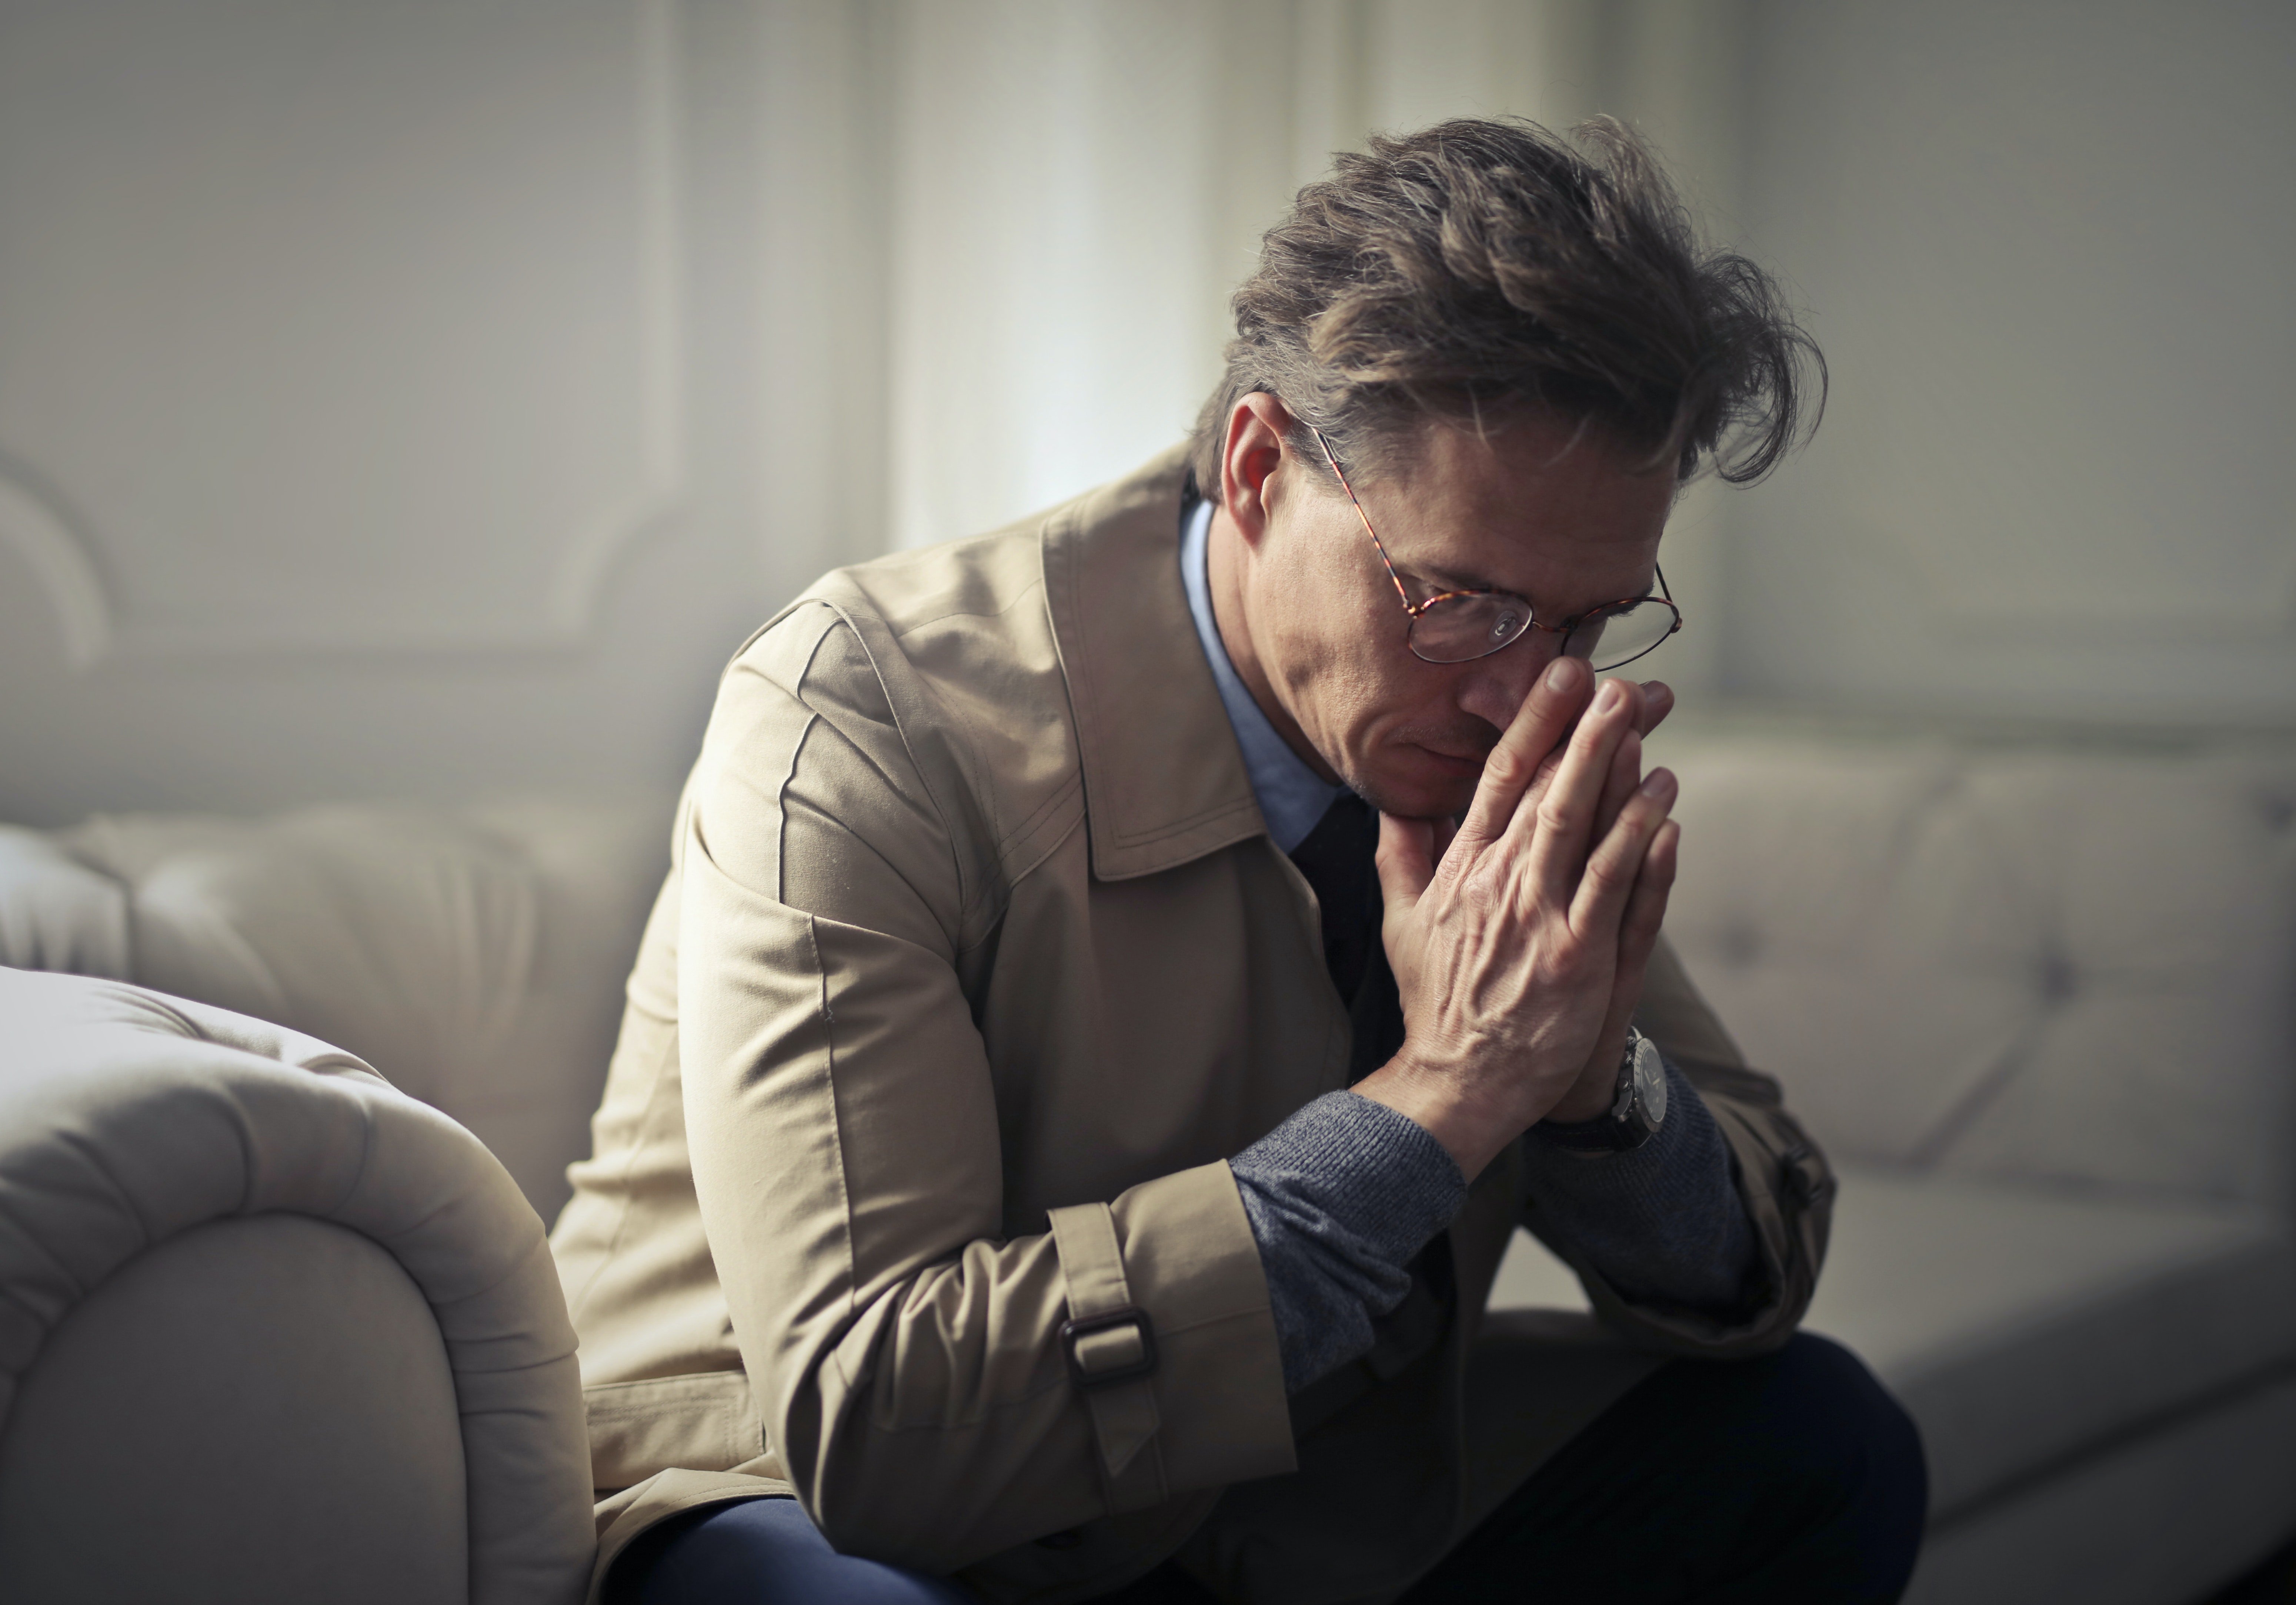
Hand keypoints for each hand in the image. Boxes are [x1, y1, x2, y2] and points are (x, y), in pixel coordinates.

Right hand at [1353, 657, 1680, 1178]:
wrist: (1459, 1080)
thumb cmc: (1438, 1001)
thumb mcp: (1399, 922)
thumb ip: (1400, 856)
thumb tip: (1396, 804)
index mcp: (1461, 870)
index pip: (1499, 780)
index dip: (1533, 724)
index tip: (1560, 678)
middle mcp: (1499, 886)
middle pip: (1546, 792)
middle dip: (1583, 732)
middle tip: (1616, 683)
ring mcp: (1540, 922)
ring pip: (1581, 830)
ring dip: (1615, 774)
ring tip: (1646, 728)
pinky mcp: (1577, 959)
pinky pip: (1616, 890)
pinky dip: (1639, 845)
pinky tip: (1664, 809)